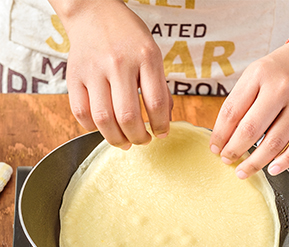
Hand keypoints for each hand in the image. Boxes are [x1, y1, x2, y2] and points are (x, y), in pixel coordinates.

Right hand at [61, 0, 172, 148]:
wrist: (93, 12)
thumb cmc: (127, 37)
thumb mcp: (152, 54)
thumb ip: (159, 87)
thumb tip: (164, 123)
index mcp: (145, 56)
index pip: (156, 103)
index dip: (161, 126)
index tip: (161, 134)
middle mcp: (118, 63)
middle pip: (128, 116)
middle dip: (138, 138)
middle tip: (143, 141)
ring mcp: (93, 70)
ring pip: (103, 120)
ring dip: (116, 139)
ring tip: (124, 141)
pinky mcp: (74, 77)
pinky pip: (81, 113)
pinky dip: (93, 128)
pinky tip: (103, 127)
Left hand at [209, 40, 288, 177]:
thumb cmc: (281, 69)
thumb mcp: (255, 75)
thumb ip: (241, 102)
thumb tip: (224, 138)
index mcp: (260, 75)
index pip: (231, 112)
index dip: (219, 135)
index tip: (215, 149)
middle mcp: (282, 88)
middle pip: (250, 130)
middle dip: (234, 151)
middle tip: (227, 161)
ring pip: (274, 143)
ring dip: (255, 162)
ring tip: (243, 171)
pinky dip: (285, 161)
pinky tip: (272, 169)